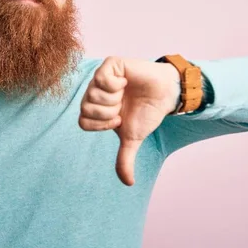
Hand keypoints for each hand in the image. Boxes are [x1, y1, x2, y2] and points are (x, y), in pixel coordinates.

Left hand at [78, 56, 180, 185]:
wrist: (164, 95)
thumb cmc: (146, 113)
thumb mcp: (133, 137)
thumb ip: (125, 158)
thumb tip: (128, 183)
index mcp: (95, 108)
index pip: (83, 122)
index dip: (102, 124)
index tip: (118, 119)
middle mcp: (94, 92)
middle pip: (86, 108)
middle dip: (108, 112)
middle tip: (122, 106)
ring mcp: (101, 77)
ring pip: (93, 94)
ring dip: (114, 99)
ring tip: (125, 94)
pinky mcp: (111, 64)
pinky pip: (102, 78)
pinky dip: (116, 85)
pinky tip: (126, 83)